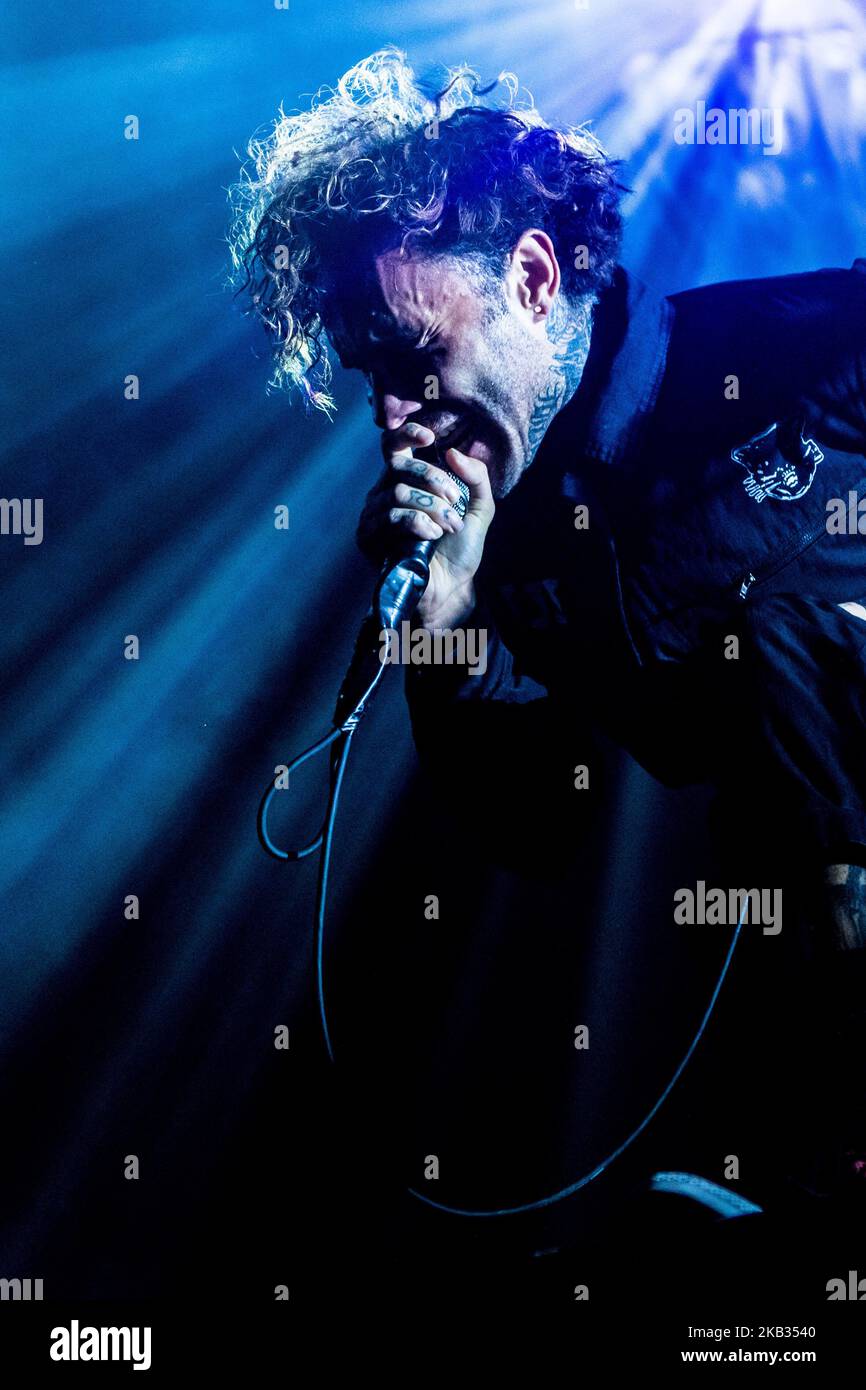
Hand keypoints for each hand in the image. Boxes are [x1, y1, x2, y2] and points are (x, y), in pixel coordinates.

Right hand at [356, 420, 494, 630]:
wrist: (450, 587)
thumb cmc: (459, 549)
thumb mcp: (480, 509)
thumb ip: (476, 477)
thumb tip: (453, 453)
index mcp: (407, 480)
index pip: (393, 446)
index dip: (407, 434)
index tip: (429, 437)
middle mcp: (385, 492)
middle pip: (399, 465)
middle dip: (433, 479)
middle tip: (454, 500)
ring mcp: (374, 514)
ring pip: (398, 492)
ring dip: (432, 508)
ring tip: (449, 526)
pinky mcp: (369, 537)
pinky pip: (391, 517)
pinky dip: (418, 523)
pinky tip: (431, 536)